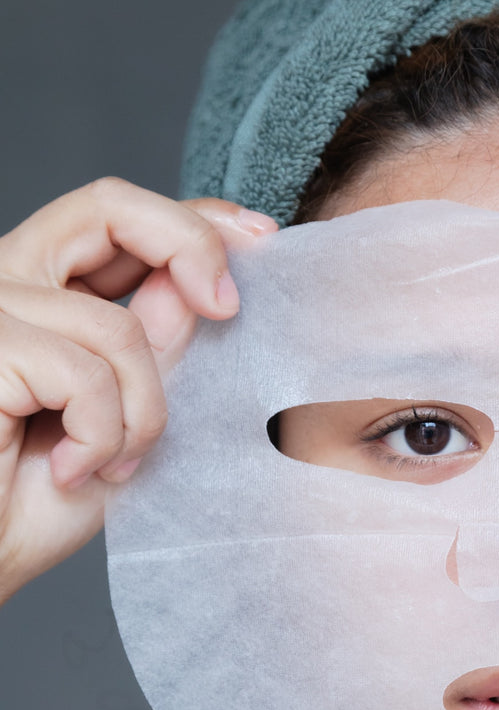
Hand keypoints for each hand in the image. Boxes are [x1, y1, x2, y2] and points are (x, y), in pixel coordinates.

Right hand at [0, 178, 276, 602]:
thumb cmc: (35, 503)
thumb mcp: (125, 413)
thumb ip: (156, 344)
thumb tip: (198, 281)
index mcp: (44, 287)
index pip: (121, 217)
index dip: (194, 216)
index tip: (261, 239)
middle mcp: (7, 281)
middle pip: (108, 206)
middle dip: (189, 245)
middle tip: (228, 309)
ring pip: (117, 327)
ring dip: (141, 412)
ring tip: (113, 464)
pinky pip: (82, 373)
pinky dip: (99, 434)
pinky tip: (69, 472)